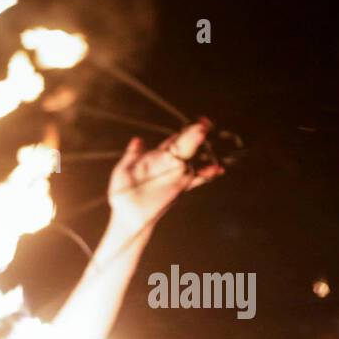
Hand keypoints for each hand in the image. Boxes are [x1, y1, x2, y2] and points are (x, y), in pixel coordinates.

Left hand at [107, 119, 224, 233]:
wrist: (127, 216)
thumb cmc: (121, 194)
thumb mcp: (122, 172)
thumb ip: (131, 156)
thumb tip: (137, 139)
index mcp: (156, 157)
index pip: (173, 140)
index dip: (183, 131)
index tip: (195, 122)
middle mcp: (169, 164)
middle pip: (185, 146)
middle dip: (193, 135)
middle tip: (202, 126)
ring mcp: (175, 175)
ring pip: (191, 159)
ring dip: (199, 150)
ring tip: (203, 139)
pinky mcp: (179, 188)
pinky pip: (196, 180)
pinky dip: (206, 174)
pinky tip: (216, 169)